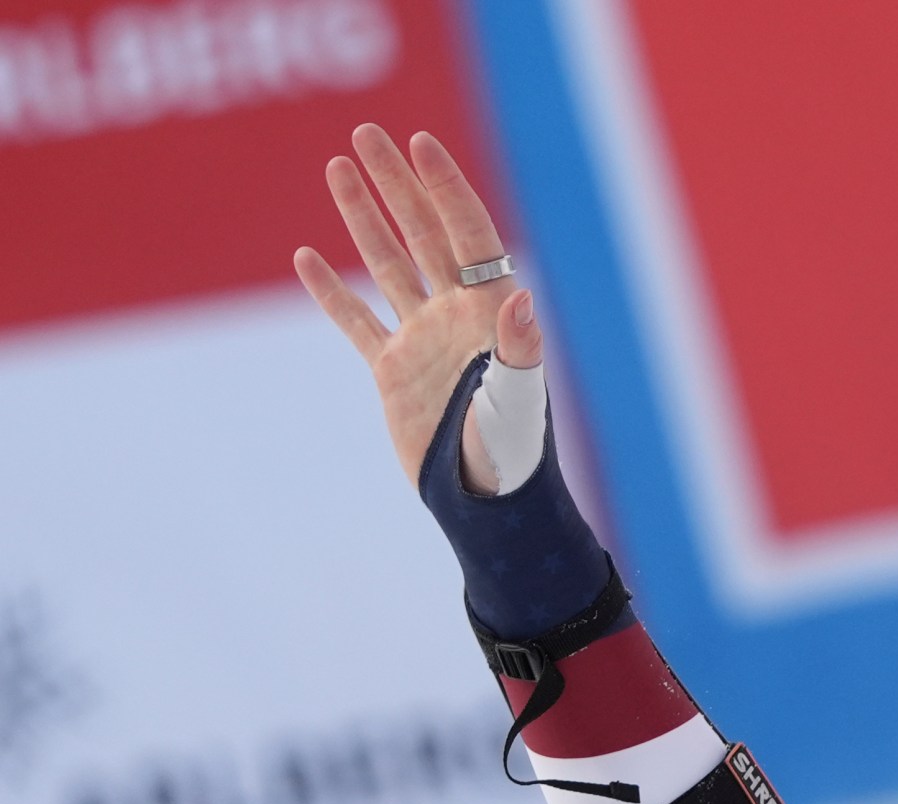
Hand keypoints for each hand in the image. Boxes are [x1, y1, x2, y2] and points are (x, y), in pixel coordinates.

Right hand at [294, 125, 541, 493]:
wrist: (484, 503)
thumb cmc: (512, 456)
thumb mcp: (518, 401)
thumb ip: (518, 350)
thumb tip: (517, 297)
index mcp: (488, 313)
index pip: (467, 233)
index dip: (444, 188)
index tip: (418, 144)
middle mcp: (456, 317)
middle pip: (423, 234)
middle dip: (396, 184)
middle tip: (365, 134)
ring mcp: (423, 341)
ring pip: (388, 265)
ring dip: (364, 218)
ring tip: (337, 167)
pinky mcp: (394, 373)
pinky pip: (357, 322)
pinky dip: (332, 292)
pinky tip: (306, 257)